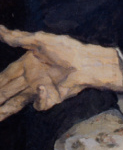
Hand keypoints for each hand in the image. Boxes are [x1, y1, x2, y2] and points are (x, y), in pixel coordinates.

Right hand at [0, 26, 122, 120]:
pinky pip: (40, 104)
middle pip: (8, 92)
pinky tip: (44, 88)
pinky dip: (40, 99)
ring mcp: (41, 90)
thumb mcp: (40, 40)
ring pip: (17, 103)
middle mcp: (31, 79)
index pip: (5, 77)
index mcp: (26, 65)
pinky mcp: (53, 98)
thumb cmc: (67, 49)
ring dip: (5, 111)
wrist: (88, 63)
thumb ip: (18, 38)